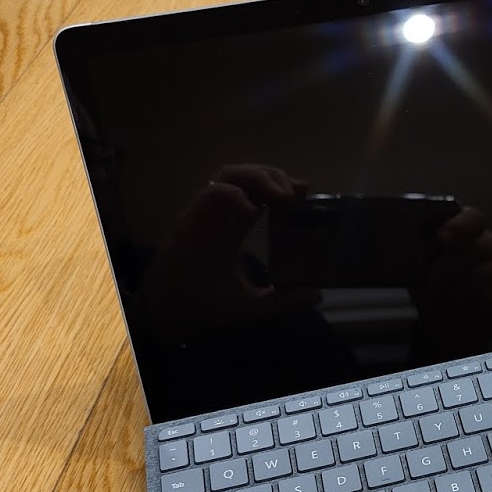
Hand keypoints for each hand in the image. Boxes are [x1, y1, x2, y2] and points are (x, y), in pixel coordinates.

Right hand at [141, 164, 316, 333]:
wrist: (174, 317)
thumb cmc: (207, 307)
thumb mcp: (255, 304)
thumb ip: (284, 299)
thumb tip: (317, 295)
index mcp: (234, 229)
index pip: (259, 196)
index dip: (281, 188)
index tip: (304, 192)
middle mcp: (222, 217)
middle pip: (248, 177)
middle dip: (275, 176)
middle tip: (297, 191)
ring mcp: (207, 215)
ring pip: (231, 174)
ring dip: (259, 177)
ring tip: (281, 195)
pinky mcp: (193, 219)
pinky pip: (213, 192)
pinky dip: (235, 194)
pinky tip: (252, 210)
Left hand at [413, 206, 491, 326]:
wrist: (441, 320)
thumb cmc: (428, 286)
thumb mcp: (414, 268)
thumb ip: (416, 252)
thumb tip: (405, 245)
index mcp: (464, 229)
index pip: (473, 218)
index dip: (459, 227)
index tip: (441, 239)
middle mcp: (488, 242)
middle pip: (482, 245)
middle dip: (454, 264)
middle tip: (431, 282)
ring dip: (467, 286)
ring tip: (444, 300)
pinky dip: (480, 303)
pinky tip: (463, 310)